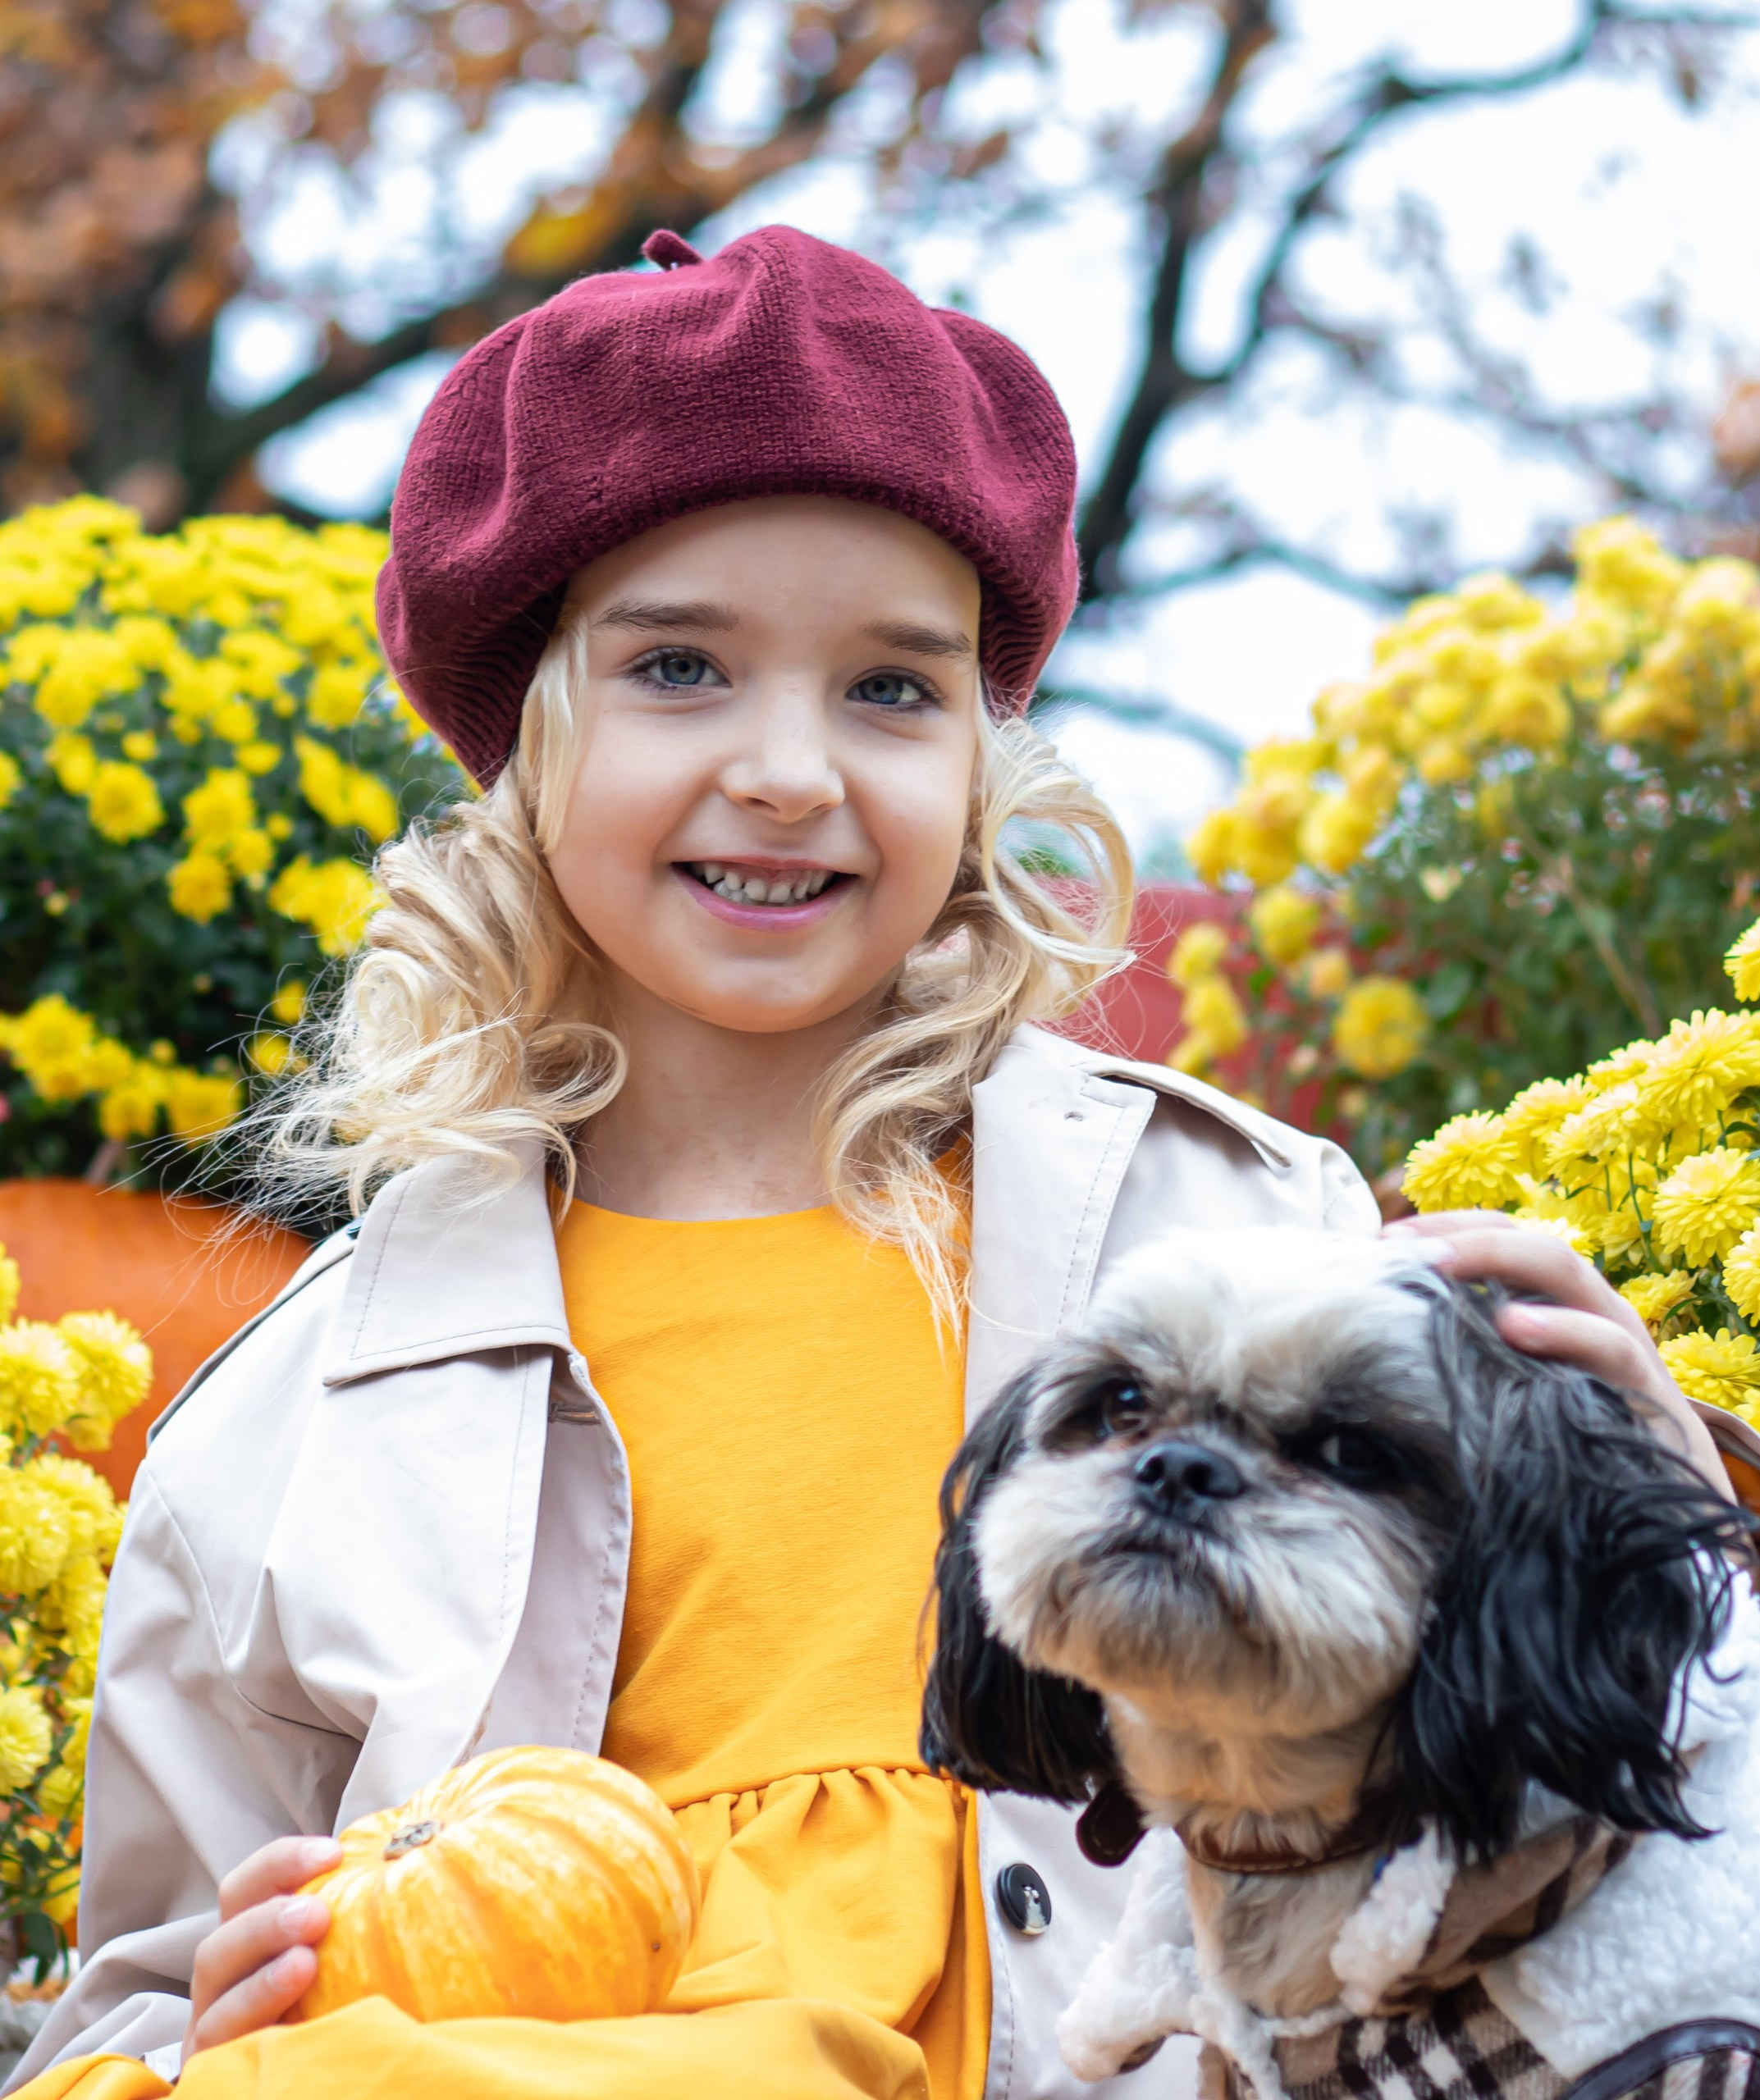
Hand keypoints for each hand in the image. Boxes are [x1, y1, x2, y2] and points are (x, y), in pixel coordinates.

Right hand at [184, 1833, 340, 2058]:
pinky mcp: (216, 2076)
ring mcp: (213, 2037)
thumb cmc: (342, 2004)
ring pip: (214, 2009)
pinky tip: (292, 2027)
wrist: (320, 2076)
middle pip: (218, 1947)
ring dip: (259, 1984)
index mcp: (247, 1946)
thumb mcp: (344, 1953)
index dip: (280, 1864)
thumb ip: (357, 1912)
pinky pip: (221, 2059)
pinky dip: (252, 2036)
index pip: (245, 1892)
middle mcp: (222, 1989)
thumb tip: (413, 1850)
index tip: (334, 1853)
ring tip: (304, 1965)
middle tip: (317, 1915)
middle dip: (264, 1923)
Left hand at [1387, 1210, 1732, 1497]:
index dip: (1448, 1227)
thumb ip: (1469, 1355)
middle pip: (1531, 1244)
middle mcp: (1591, 1309)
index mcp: (1558, 1303)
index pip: (1506, 1235)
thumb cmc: (1572, 1441)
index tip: (1384, 1239)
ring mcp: (1621, 1342)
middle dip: (1465, 1236)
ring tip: (1442, 1267)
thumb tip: (1383, 1334)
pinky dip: (1563, 1329)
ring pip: (1570, 1274)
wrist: (1662, 1513)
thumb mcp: (1516, 1390)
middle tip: (1401, 1248)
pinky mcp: (1645, 1387)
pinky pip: (1608, 1346)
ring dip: (1504, 1259)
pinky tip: (1514, 1329)